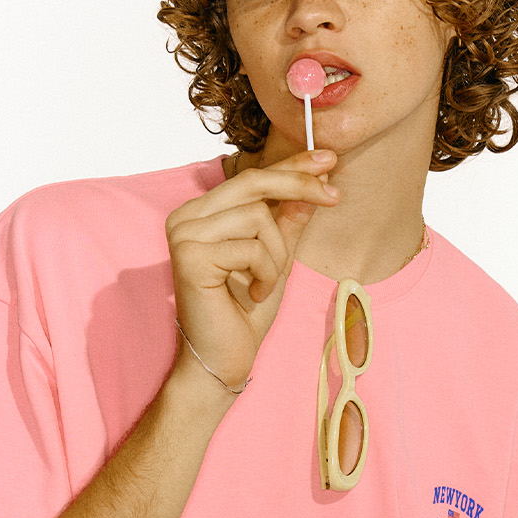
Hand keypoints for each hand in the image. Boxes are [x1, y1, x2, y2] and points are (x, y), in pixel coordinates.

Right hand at [167, 147, 338, 400]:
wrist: (224, 360)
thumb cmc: (246, 311)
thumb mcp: (276, 257)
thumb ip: (289, 219)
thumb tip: (317, 180)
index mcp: (201, 212)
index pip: (251, 177)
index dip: (292, 165)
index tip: (329, 157)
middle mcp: (185, 217)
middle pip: (253, 183)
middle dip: (299, 186)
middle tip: (334, 197)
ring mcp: (183, 234)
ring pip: (257, 216)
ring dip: (276, 254)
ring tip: (265, 283)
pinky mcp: (189, 257)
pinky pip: (250, 247)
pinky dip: (265, 273)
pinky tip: (253, 294)